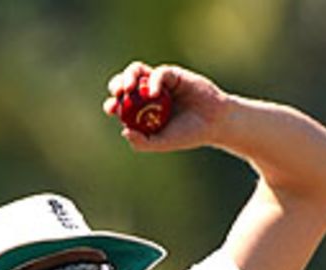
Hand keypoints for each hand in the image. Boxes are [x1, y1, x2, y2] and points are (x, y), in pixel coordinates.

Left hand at [103, 61, 229, 152]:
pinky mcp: (173, 75)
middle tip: (118, 94)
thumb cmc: (188, 134)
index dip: (112, 103)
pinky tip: (155, 93)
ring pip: (138, 71)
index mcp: (142, 110)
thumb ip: (143, 142)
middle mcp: (148, 94)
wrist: (214, 123)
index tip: (111, 109)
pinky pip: (159, 72)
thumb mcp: (163, 142)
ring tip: (129, 88)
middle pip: (125, 82)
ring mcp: (160, 82)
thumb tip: (124, 131)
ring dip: (129, 75)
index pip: (121, 103)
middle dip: (117, 85)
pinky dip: (155, 80)